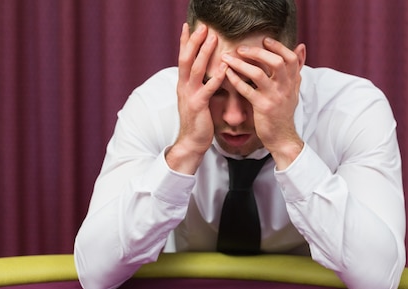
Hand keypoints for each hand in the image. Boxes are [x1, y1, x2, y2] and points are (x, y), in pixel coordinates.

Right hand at [166, 23, 226, 173]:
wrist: (191, 142)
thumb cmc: (198, 122)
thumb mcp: (196, 99)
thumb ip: (199, 85)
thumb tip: (206, 73)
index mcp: (183, 84)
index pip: (183, 58)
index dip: (185, 41)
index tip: (190, 26)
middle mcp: (184, 87)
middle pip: (186, 58)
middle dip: (194, 41)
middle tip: (203, 26)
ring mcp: (190, 96)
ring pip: (195, 69)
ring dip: (204, 52)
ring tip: (212, 38)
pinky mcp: (199, 106)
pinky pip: (208, 88)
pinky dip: (216, 76)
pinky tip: (224, 67)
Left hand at [222, 38, 304, 168]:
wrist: (282, 137)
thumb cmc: (284, 112)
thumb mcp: (294, 89)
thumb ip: (297, 68)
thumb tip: (301, 46)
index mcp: (293, 82)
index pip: (291, 58)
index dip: (278, 47)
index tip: (264, 40)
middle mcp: (286, 88)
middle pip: (276, 62)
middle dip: (257, 52)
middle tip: (241, 48)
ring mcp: (274, 98)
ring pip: (258, 74)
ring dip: (241, 64)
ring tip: (227, 58)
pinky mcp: (262, 107)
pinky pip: (246, 90)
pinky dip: (235, 80)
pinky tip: (227, 73)